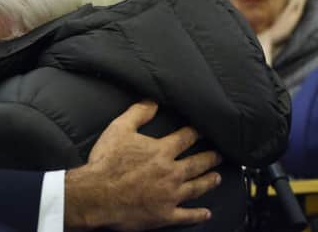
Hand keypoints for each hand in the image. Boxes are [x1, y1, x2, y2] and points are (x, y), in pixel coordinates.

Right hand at [64, 101, 221, 230]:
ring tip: (217, 177)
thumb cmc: (106, 162)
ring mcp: (170, 195)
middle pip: (198, 163)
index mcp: (161, 151)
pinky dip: (199, 214)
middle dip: (210, 157)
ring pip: (197, 187)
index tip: (204, 130)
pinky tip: (206, 212)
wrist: (97, 195)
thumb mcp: (119, 129)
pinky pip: (187, 215)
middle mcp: (171, 173)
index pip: (186, 138)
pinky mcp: (165, 215)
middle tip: (220, 154)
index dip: (196, 132)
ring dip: (209, 181)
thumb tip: (152, 101)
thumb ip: (138, 113)